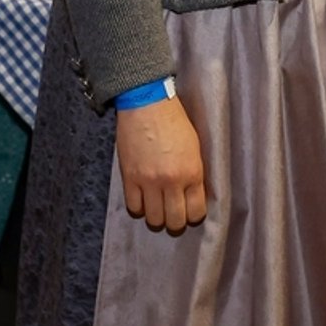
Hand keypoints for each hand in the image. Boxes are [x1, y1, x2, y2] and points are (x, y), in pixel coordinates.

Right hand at [115, 97, 206, 233]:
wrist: (147, 103)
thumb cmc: (174, 120)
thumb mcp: (194, 147)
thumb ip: (193, 173)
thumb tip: (192, 195)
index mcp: (192, 172)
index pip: (196, 213)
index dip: (193, 216)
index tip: (189, 211)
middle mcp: (171, 181)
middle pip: (175, 222)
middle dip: (175, 222)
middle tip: (173, 215)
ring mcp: (149, 181)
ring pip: (154, 220)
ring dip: (156, 218)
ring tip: (157, 209)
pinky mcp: (130, 178)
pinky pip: (134, 208)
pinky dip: (139, 208)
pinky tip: (142, 200)